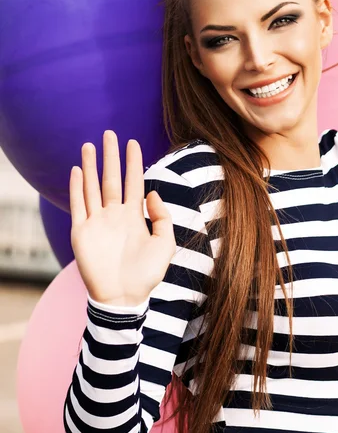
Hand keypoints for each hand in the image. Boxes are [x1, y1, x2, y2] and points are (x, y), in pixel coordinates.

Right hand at [70, 130, 175, 306]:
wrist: (125, 297)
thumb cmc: (147, 274)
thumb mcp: (165, 243)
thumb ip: (162, 216)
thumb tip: (154, 193)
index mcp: (134, 216)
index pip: (133, 182)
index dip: (133, 162)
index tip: (133, 142)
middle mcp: (115, 215)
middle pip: (112, 178)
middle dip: (111, 156)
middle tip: (109, 134)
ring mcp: (97, 222)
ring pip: (93, 187)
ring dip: (91, 166)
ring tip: (89, 145)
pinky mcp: (81, 233)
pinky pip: (78, 205)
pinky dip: (77, 187)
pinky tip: (78, 170)